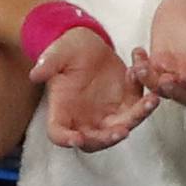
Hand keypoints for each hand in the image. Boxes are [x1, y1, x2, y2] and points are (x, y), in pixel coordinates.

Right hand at [30, 27, 159, 151]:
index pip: (59, 133)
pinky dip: (145, 98)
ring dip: (137, 117)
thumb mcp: (56, 54)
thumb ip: (48, 65)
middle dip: (108, 138)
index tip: (77, 139)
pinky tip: (141, 74)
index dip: (66, 139)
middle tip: (121, 131)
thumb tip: (35, 74)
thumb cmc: (66, 52)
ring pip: (123, 127)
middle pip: (95, 140)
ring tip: (149, 101)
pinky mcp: (127, 104)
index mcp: (62, 111)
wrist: (88, 45)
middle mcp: (85, 119)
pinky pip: (139, 108)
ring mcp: (108, 115)